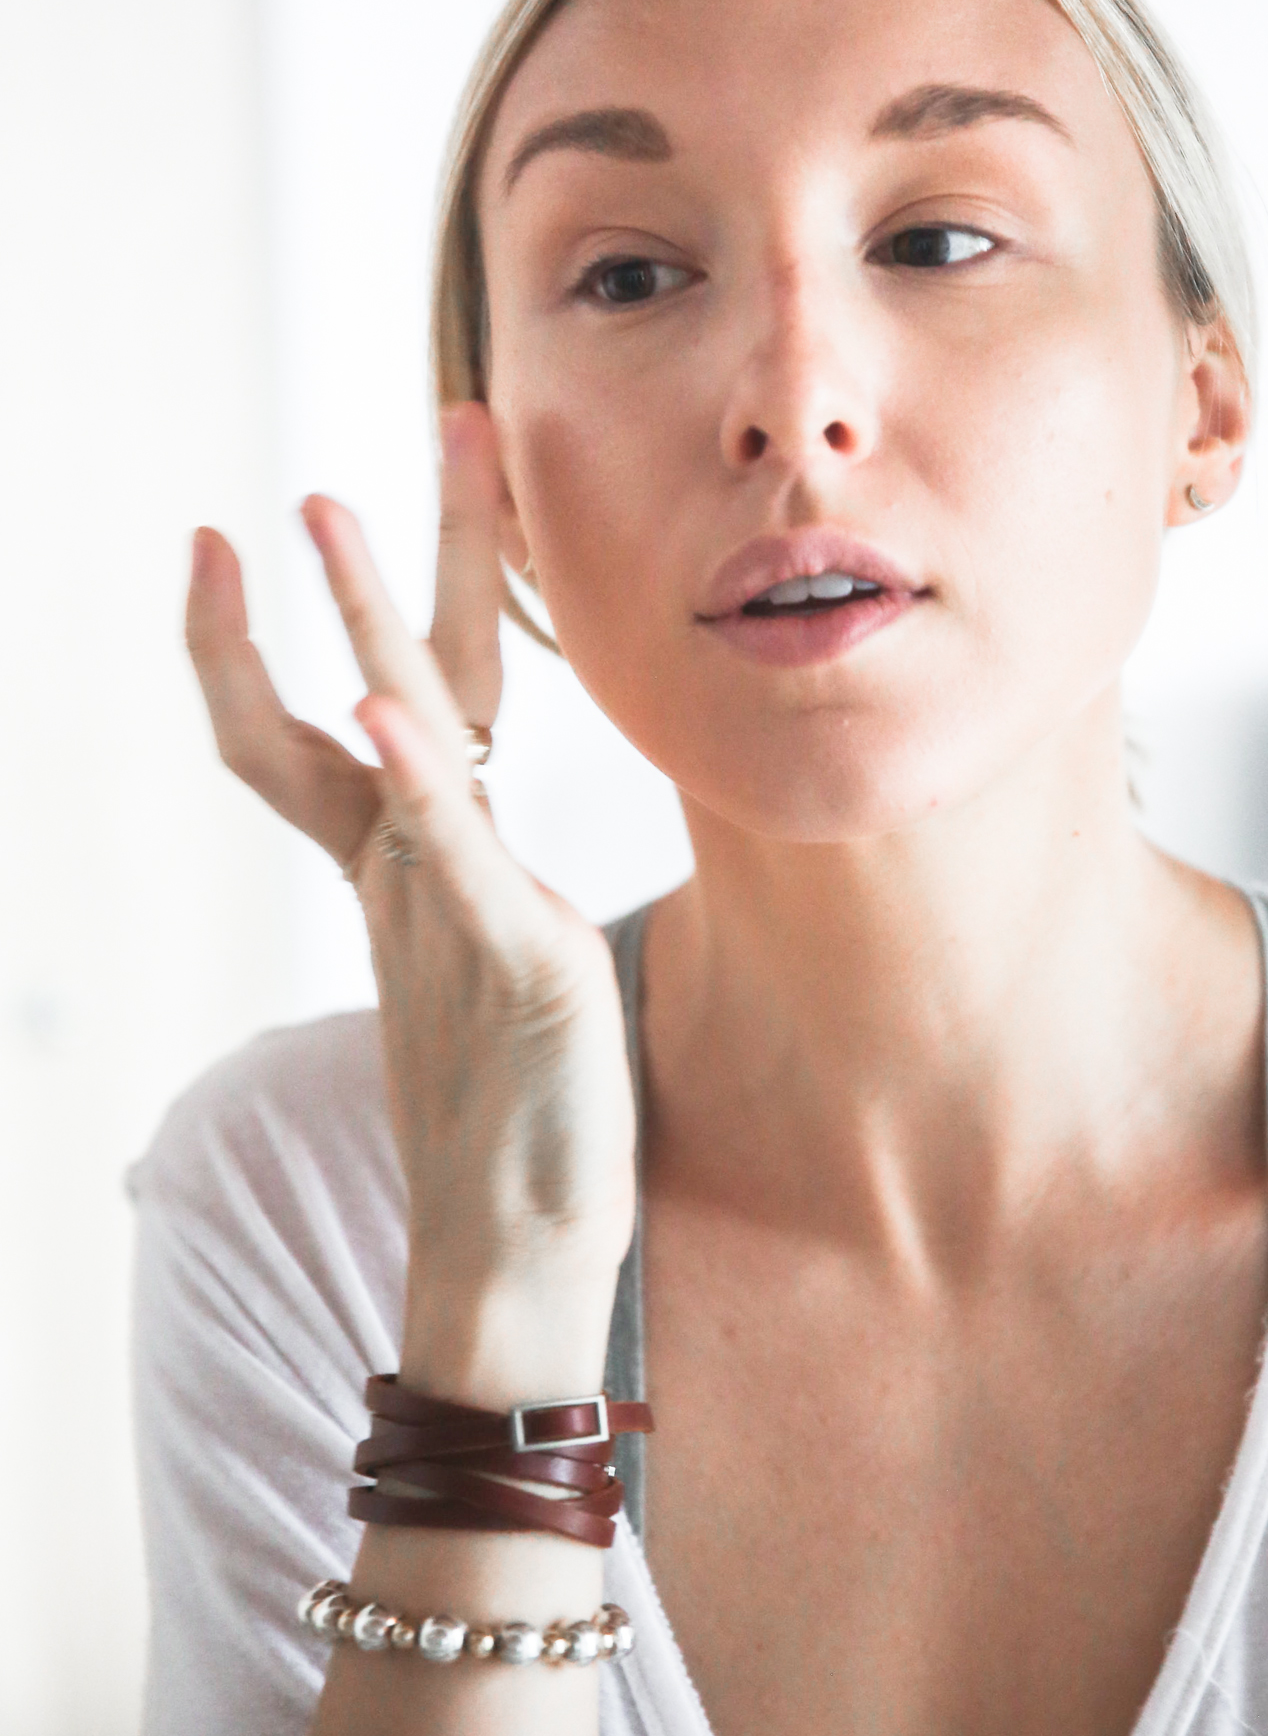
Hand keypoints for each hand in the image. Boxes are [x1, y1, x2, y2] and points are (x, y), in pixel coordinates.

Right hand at [185, 404, 635, 1395]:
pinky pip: (458, 855)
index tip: (275, 532)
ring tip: (316, 516)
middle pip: (370, 695)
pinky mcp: (513, 960)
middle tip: (313, 481)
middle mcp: (418, 874)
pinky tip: (384, 708)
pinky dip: (417, 780)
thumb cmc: (524, 1111)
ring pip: (400, 743)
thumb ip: (479, 878)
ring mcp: (453, 911)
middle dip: (353, 577)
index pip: (340, 725)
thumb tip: (472, 825)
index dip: (305, 628)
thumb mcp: (505, 959)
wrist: (518, 1254)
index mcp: (419, 868)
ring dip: (364, 622)